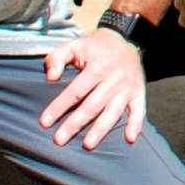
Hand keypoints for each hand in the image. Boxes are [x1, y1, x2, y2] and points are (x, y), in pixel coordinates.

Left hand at [41, 26, 150, 146]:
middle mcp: (114, 78)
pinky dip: (136, 125)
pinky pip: (139, 110)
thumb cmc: (95, 47)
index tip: (45, 122)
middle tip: (59, 140)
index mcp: (98, 66)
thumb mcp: (74, 45)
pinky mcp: (139, 92)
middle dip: (75, 124)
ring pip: (113, 112)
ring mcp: (128, 87)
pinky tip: (129, 139)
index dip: (59, 107)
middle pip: (92, 105)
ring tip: (88, 145)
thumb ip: (57, 58)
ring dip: (100, 129)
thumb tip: (50, 78)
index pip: (76, 91)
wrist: (126, 39)